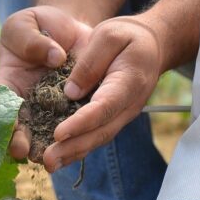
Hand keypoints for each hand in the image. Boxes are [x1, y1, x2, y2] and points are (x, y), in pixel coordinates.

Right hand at [0, 6, 91, 159]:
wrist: (67, 26)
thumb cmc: (36, 25)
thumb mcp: (24, 23)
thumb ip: (32, 39)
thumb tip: (55, 58)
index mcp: (9, 85)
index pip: (5, 110)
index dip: (9, 128)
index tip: (16, 141)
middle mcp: (30, 103)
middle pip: (26, 130)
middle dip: (29, 145)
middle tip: (36, 156)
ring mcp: (54, 106)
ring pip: (53, 132)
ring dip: (55, 147)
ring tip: (58, 159)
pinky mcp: (77, 105)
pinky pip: (79, 122)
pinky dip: (81, 134)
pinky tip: (84, 144)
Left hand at [42, 16, 163, 171]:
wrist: (152, 45)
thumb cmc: (129, 36)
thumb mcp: (109, 35)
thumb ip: (91, 62)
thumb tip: (70, 92)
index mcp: (129, 82)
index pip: (104, 107)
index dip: (82, 122)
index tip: (58, 133)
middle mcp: (128, 105)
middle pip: (101, 131)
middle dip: (73, 147)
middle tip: (47, 160)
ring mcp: (123, 114)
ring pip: (99, 138)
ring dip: (73, 154)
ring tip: (48, 164)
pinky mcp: (113, 117)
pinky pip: (96, 136)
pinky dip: (78, 148)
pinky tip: (59, 157)